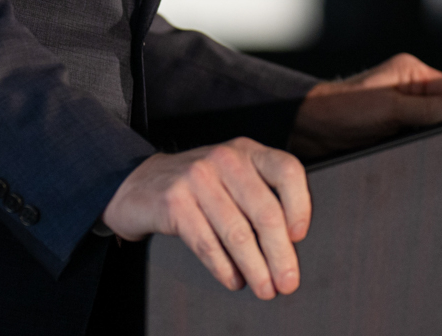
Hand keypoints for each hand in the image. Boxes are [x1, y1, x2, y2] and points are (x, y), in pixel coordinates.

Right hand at [101, 138, 309, 298]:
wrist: (141, 184)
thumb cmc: (199, 188)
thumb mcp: (233, 179)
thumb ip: (261, 201)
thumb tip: (289, 250)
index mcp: (246, 151)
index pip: (286, 170)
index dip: (300, 205)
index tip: (299, 237)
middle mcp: (224, 158)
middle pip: (265, 210)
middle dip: (280, 254)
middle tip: (287, 282)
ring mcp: (197, 177)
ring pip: (237, 233)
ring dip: (256, 268)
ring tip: (265, 289)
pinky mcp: (174, 201)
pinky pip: (207, 242)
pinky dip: (224, 268)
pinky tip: (234, 280)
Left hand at [289, 53, 441, 159]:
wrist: (312, 128)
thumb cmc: (344, 110)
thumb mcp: (388, 108)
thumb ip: (426, 108)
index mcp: (412, 72)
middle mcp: (412, 88)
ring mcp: (406, 110)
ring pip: (439, 126)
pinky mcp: (398, 129)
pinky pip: (424, 138)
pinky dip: (430, 148)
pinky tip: (435, 161)